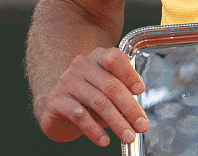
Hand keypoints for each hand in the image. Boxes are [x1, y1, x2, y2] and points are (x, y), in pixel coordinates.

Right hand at [34, 46, 148, 146]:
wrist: (58, 110)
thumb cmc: (88, 99)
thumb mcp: (108, 93)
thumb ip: (123, 95)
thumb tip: (139, 115)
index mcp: (97, 58)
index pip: (115, 59)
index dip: (129, 74)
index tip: (140, 91)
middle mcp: (82, 66)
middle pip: (111, 85)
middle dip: (130, 108)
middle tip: (142, 126)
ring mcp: (67, 82)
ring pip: (98, 102)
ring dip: (117, 122)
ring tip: (128, 136)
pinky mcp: (56, 100)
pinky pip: (79, 116)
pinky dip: (94, 130)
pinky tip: (104, 140)